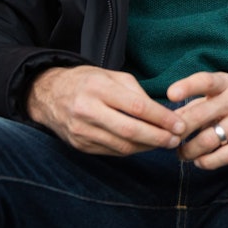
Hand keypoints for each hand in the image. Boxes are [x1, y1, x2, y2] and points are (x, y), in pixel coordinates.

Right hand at [26, 65, 185, 155]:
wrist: (48, 94)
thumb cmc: (88, 81)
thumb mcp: (112, 76)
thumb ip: (137, 93)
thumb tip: (162, 113)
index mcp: (99, 88)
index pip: (137, 107)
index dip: (161, 118)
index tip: (179, 124)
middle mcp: (87, 111)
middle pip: (130, 131)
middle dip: (158, 138)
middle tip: (176, 139)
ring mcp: (81, 131)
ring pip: (122, 146)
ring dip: (147, 147)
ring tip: (165, 143)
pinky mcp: (79, 145)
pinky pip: (112, 152)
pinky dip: (132, 150)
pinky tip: (144, 145)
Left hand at [168, 72, 227, 168]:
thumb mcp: (215, 98)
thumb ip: (192, 107)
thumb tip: (165, 123)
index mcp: (226, 83)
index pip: (206, 81)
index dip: (188, 87)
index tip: (170, 95)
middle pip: (201, 115)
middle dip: (179, 131)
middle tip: (169, 140)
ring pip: (208, 139)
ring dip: (189, 151)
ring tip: (183, 154)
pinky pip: (224, 156)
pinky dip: (206, 162)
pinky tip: (200, 161)